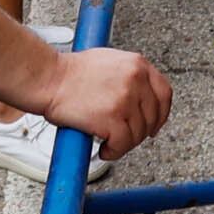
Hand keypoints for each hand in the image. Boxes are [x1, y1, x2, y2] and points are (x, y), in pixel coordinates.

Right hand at [38, 41, 175, 152]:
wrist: (49, 79)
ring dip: (124, 143)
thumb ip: (130, 76)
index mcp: (137, 64)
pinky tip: (104, 148)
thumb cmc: (71, 73)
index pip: (164, 93)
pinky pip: (123, 145)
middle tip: (125, 136)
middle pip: (153, 117)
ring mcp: (125, 100)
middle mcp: (135, 80)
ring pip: (138, 134)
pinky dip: (114, 152)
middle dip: (141, 132)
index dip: (161, 113)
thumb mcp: (110, 61)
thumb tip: (142, 97)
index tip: (154, 124)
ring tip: (108, 141)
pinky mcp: (112, 119)